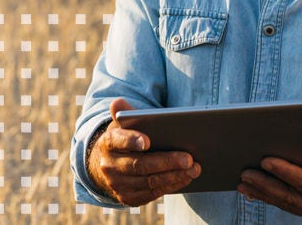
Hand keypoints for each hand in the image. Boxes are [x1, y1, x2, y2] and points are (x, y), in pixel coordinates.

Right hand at [87, 99, 202, 206]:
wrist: (109, 165)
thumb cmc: (124, 139)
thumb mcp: (123, 124)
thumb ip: (125, 113)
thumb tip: (117, 103)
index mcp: (107, 142)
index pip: (118, 140)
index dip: (131, 141)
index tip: (147, 141)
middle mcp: (109, 166)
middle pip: (139, 165)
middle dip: (166, 162)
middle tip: (188, 158)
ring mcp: (117, 185)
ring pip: (148, 181)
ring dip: (174, 176)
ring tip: (194, 168)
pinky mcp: (128, 198)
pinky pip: (152, 193)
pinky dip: (171, 185)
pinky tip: (185, 177)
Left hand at [236, 137, 301, 222]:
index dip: (285, 171)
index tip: (265, 160)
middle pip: (289, 197)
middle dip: (265, 184)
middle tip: (244, 173)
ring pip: (285, 203)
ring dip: (262, 193)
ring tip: (241, 182)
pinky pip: (287, 204)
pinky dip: (269, 196)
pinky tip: (252, 190)